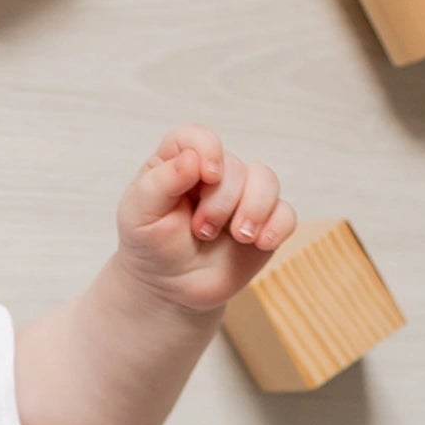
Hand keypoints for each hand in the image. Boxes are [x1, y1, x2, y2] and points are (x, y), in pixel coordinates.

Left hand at [115, 125, 296, 315]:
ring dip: (253, 210)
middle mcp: (215, 174)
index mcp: (179, 163)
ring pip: (266, 182)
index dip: (208, 149)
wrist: (169, 287)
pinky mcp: (264, 222)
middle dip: (221, 202)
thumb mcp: (139, 215)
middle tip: (201, 231)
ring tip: (237, 237)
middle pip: (235, 167)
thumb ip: (160, 183)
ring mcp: (242, 196)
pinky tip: (261, 243)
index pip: (197, 137)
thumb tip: (192, 159)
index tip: (207, 176)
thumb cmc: (151, 246)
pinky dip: (277, 227)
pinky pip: (285, 213)